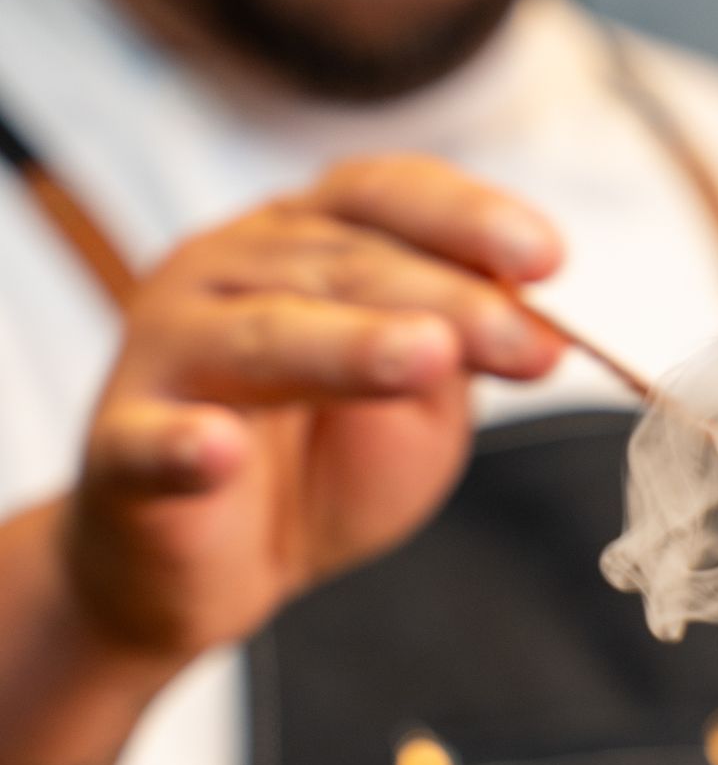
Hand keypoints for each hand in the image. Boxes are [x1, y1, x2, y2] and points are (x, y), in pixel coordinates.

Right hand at [62, 156, 564, 663]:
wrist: (215, 569)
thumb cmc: (322, 462)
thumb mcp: (420, 401)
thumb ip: (462, 353)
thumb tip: (534, 319)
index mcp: (301, 239)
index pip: (382, 195)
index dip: (465, 217)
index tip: (550, 257)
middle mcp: (225, 268)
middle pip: (343, 264)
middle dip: (449, 301)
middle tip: (530, 344)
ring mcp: (165, 349)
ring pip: (263, 335)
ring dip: (350, 345)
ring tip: (426, 359)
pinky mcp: (120, 445)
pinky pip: (148, 440)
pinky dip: (182, 444)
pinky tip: (221, 451)